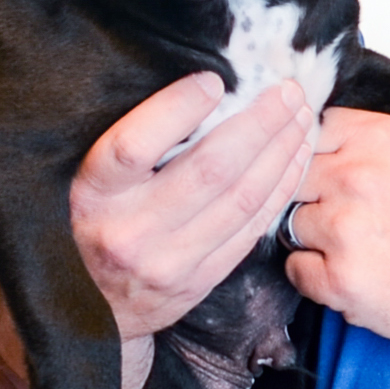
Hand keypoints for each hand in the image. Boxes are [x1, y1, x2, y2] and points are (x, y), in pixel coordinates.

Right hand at [69, 73, 315, 340]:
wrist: (88, 308)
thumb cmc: (92, 221)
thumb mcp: (89, 179)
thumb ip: (134, 140)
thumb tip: (201, 86)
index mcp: (94, 194)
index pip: (136, 144)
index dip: (178, 107)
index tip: (214, 80)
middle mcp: (130, 231)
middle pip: (211, 169)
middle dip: (260, 123)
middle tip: (287, 91)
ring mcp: (168, 262)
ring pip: (242, 199)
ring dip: (281, 152)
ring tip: (301, 118)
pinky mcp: (199, 283)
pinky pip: (251, 230)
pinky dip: (279, 190)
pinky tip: (294, 160)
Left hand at [282, 107, 389, 347]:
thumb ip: (370, 136)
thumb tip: (317, 125)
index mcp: (377, 138)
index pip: (309, 131)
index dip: (314, 156)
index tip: (326, 173)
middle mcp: (357, 176)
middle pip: (292, 176)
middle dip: (312, 196)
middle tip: (345, 216)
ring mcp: (346, 229)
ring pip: (291, 223)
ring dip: (315, 238)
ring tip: (359, 247)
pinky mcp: (341, 279)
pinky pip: (296, 269)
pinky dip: (317, 277)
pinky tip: (355, 273)